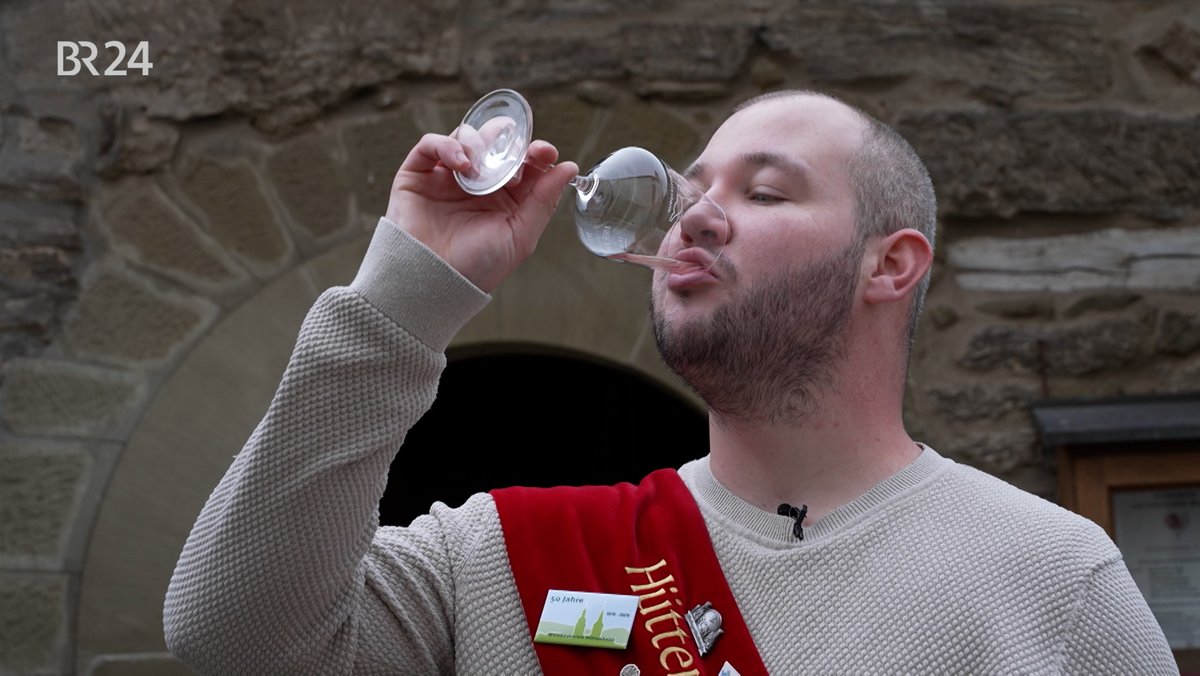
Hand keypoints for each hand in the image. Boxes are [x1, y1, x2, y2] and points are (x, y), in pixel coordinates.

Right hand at [385, 133, 578, 292]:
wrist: (433, 281)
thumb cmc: (477, 267)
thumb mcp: (520, 235)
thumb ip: (544, 200)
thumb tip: (570, 168)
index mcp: (505, 197)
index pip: (524, 162)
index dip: (536, 152)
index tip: (544, 152)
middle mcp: (477, 183)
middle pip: (496, 143)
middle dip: (508, 142)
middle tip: (513, 156)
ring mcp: (447, 176)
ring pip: (467, 137)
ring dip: (479, 143)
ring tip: (480, 167)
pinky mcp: (418, 174)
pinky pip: (431, 144)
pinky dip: (447, 145)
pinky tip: (461, 164)